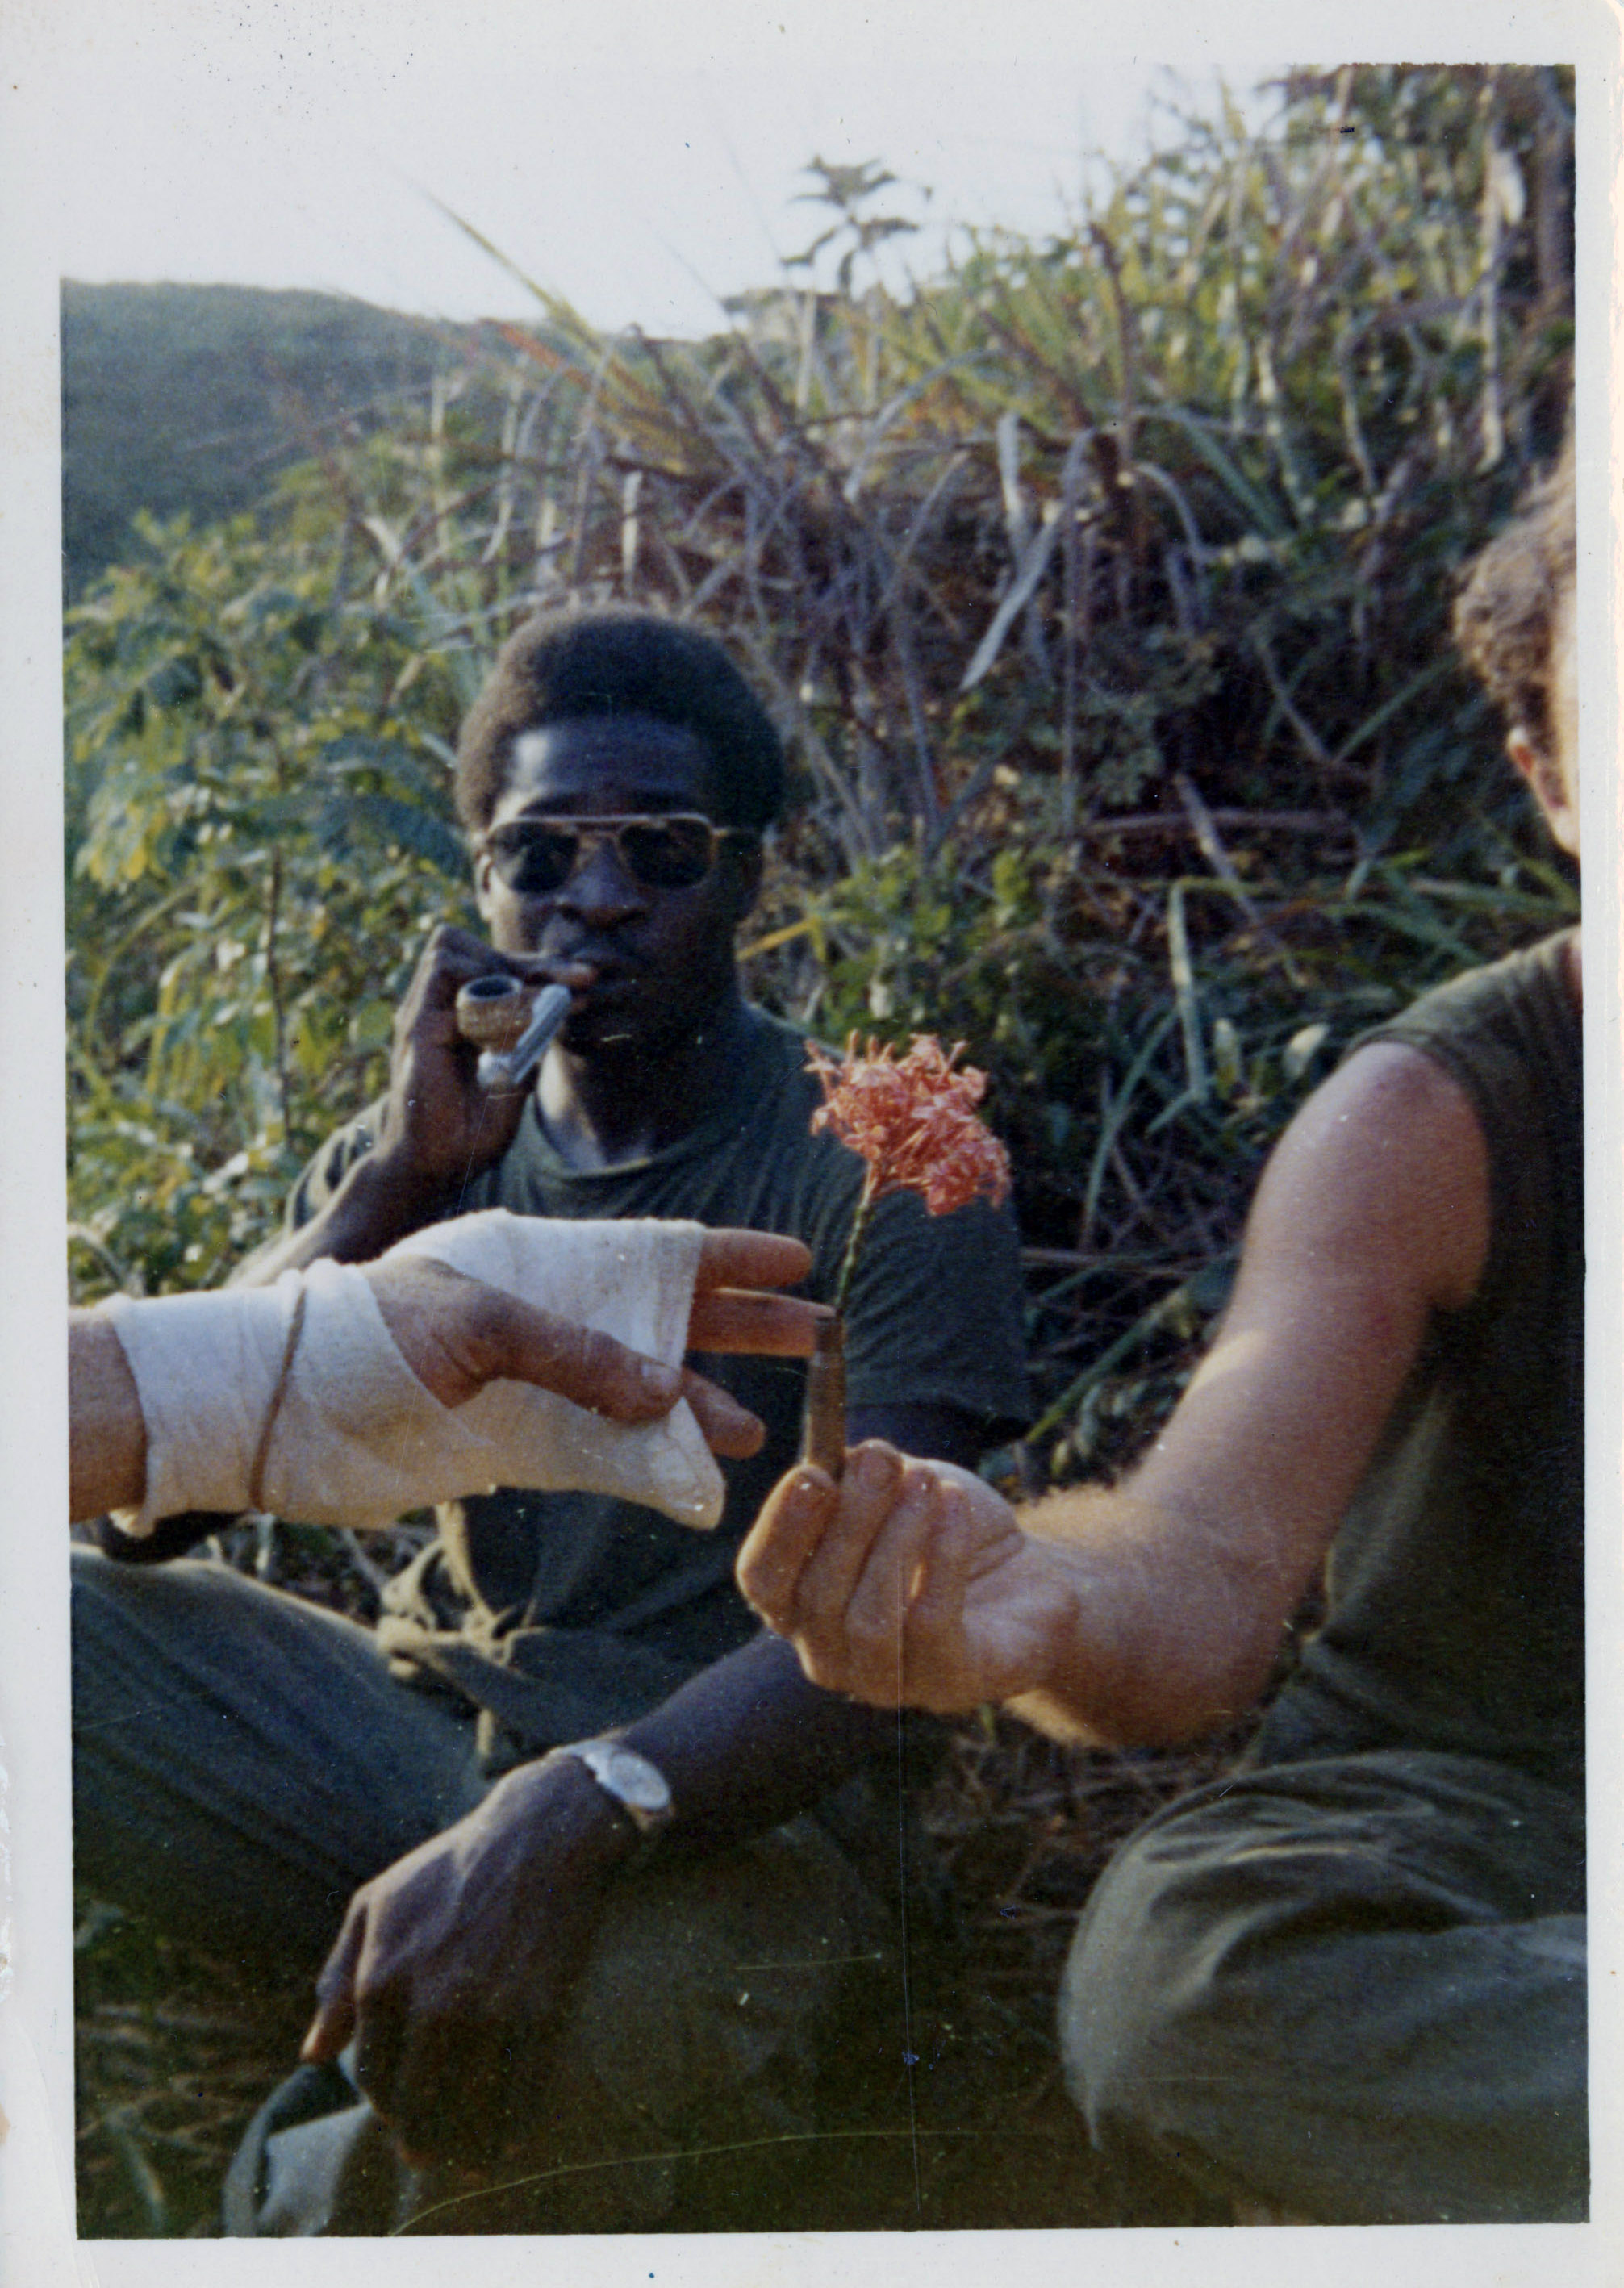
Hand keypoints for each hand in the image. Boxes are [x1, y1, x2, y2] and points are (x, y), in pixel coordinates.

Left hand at [301, 1756, 631, 2165]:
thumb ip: (337, 1981)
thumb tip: (312, 2056)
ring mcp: (490, 2014)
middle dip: (418, 2139)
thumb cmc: (449, 1869)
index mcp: (383, 1979)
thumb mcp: (375, 1906)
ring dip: (462, 2146)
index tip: (397, 2106)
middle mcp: (432, 2005)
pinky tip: (505, 2139)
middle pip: (415, 2109)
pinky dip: (510, 2129)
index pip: (371, 2077)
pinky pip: (520, 2097)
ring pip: (466, 2115)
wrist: (539, 1838)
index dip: (382, 2100)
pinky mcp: (540, 2016)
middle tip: (424, 2150)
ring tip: (463, 2157)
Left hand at [365, 1228, 823, 1457]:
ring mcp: (545, 1387)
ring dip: (703, 1409)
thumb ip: (573, 1354)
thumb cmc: (367, 1332)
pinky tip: (697, 1482)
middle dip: (745, 1328)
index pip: (658, 1251)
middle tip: (819, 1338)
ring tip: (756, 1432)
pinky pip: (607, 1456)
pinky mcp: (523, 1447)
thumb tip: (667, 1394)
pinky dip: (653, 1468)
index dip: (730, 1256)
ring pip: (649, 1395)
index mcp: (551, 1263)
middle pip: (673, 1319)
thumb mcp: (474, 1322)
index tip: (798, 1261)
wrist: (285, 1409)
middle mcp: (561, 1320)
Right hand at [370, 925, 552, 1206]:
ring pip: (447, 951)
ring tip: (543, 1004)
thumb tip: (558, 1004)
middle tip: (578, 979)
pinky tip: (524, 1024)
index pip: (491, 968)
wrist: (431, 1171)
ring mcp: (420, 1018)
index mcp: (455, 1017)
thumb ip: (528, 1042)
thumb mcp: (514, 1079)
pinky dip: (491, 999)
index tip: (583, 979)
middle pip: (466, 946)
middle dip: (529, 960)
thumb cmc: (468, 1133)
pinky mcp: (416, 1034)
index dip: (537, 968)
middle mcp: (433, 1010)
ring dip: (503, 971)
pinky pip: (449, 990)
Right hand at [736, 1441, 1080, 1712]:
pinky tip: (956, 1506)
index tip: (812, 1473)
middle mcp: (830, 1654)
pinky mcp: (948, 1685)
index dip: (781, 1529)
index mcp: (799, 1604)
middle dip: (850, 1518)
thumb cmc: (943, 1530)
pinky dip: (942, 1555)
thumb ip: (856, 1476)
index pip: (761, 1580)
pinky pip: (932, 1622)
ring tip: (926, 1481)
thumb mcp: (894, 1489)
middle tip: (882, 1459)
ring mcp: (886, 1682)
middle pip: (817, 1597)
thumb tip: (842, 1458)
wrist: (1026, 1577)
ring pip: (870, 1619)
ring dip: (898, 1537)